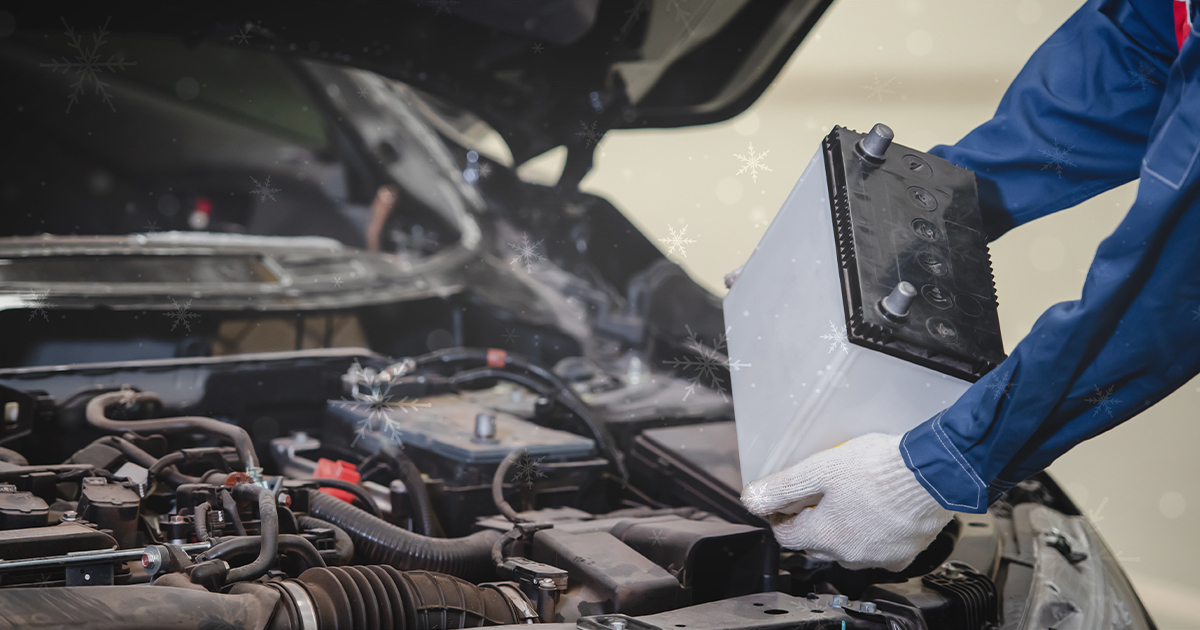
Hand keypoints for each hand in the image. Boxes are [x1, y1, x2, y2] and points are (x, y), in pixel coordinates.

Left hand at [740, 433, 951, 570]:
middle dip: (809, 523)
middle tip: (817, 495)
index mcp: (825, 535)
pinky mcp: (903, 553)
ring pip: (846, 550)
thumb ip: (784, 486)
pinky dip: (871, 535)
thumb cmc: (880, 469)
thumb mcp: (820, 469)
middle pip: (815, 544)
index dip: (780, 515)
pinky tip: (876, 512)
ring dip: (841, 530)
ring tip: (848, 499)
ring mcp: (878, 557)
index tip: (785, 501)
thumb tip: (753, 499)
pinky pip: (878, 550)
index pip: (786, 536)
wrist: (931, 473)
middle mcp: (850, 554)